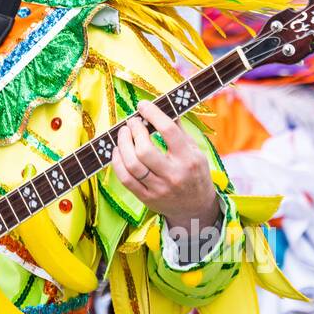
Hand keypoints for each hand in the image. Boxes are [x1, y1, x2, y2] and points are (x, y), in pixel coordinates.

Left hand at [111, 100, 219, 237]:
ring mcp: (159, 188)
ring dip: (122, 145)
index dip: (152, 114)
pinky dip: (117, 162)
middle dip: (134, 131)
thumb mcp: (195, 151)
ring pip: (132, 165)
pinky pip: (125, 179)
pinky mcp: (147, 198)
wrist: (196, 207)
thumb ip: (179, 130)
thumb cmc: (195, 173)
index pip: (168, 131)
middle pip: (145, 149)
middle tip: (131, 122)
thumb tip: (163, 107)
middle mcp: (174, 174)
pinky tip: (117, 151)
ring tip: (123, 134)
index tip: (142, 105)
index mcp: (189, 159)